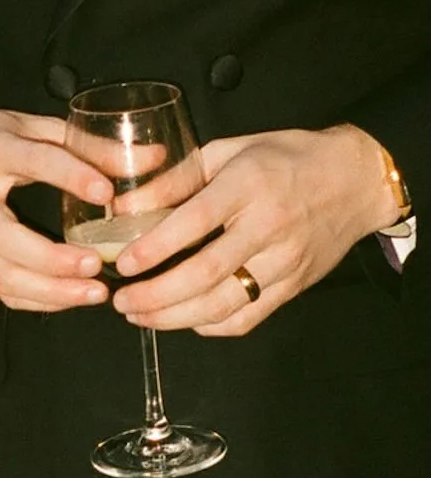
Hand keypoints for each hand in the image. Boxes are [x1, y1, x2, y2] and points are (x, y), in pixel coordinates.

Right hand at [0, 103, 112, 310]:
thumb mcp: (30, 127)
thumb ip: (85, 145)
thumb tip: (151, 160)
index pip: (33, 161)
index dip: (70, 176)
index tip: (107, 193)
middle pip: (5, 237)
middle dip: (53, 259)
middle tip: (96, 265)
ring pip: (0, 274)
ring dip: (49, 291)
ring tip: (93, 292)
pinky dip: (36, 300)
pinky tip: (67, 298)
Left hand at [112, 124, 399, 335]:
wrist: (356, 180)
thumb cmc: (286, 158)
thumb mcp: (229, 151)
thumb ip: (177, 179)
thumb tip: (125, 207)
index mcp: (248, 185)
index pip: (194, 223)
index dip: (154, 248)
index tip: (123, 264)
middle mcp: (267, 227)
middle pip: (205, 274)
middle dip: (156, 296)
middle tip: (122, 301)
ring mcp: (284, 262)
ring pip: (223, 305)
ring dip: (174, 318)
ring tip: (140, 316)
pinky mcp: (294, 286)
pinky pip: (247, 318)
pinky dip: (211, 326)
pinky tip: (184, 320)